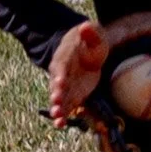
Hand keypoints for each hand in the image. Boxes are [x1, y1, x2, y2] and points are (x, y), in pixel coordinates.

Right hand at [47, 12, 150, 127]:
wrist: (87, 50)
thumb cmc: (91, 40)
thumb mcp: (94, 34)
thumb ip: (90, 33)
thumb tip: (85, 26)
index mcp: (65, 57)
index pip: (62, 66)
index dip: (60, 74)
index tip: (60, 82)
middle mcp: (61, 73)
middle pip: (57, 84)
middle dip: (56, 94)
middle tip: (56, 103)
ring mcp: (66, 85)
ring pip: (60, 97)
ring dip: (58, 108)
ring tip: (58, 120)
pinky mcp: (72, 94)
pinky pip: (67, 105)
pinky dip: (64, 115)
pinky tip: (61, 125)